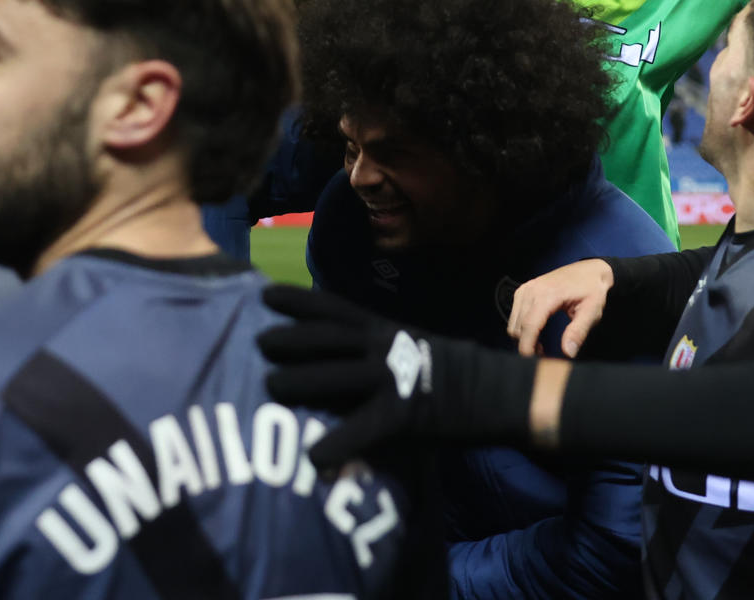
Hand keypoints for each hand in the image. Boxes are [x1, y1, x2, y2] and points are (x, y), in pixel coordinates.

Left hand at [259, 284, 534, 465]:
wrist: (496, 391)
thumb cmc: (448, 371)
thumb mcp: (407, 345)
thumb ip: (372, 347)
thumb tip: (330, 354)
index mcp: (384, 329)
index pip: (334, 308)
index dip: (298, 300)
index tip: (263, 293)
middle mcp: (384, 347)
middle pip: (327, 337)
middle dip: (290, 338)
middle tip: (257, 341)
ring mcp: (395, 378)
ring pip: (338, 375)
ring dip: (300, 381)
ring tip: (268, 387)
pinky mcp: (407, 414)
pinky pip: (364, 430)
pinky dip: (337, 445)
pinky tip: (314, 460)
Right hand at [507, 258, 612, 355]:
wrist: (589, 271)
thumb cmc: (592, 290)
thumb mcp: (592, 311)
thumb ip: (578, 332)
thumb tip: (568, 353)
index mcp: (548, 294)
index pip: (529, 325)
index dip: (528, 347)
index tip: (533, 364)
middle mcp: (532, 290)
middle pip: (518, 327)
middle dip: (527, 346)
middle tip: (544, 355)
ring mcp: (526, 289)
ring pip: (514, 324)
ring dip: (523, 338)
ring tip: (541, 346)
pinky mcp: (523, 291)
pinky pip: (515, 316)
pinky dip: (522, 329)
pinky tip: (537, 333)